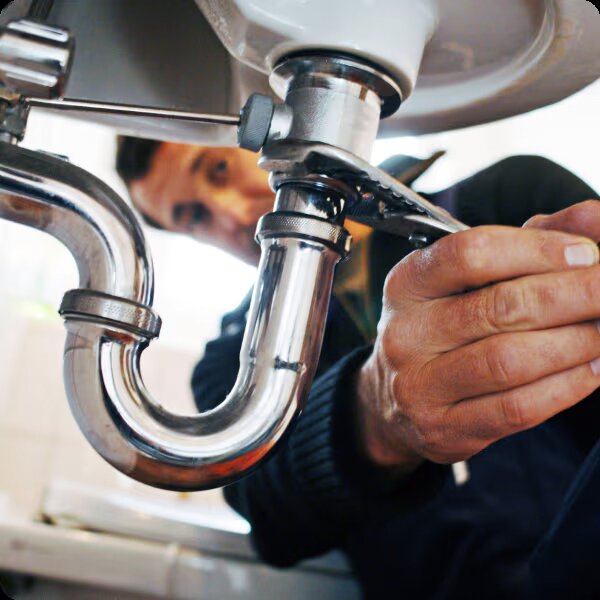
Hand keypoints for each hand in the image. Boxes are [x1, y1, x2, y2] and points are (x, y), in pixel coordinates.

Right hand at [357, 201, 599, 472]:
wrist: (393, 399)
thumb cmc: (442, 326)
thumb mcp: (465, 279)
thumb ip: (528, 241)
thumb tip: (593, 220)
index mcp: (407, 284)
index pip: (469, 254)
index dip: (535, 250)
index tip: (585, 253)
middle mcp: (405, 333)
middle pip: (499, 307)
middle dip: (573, 295)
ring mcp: (419, 386)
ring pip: (510, 361)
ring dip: (576, 343)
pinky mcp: (443, 428)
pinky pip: (517, 409)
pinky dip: (567, 386)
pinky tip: (592, 369)